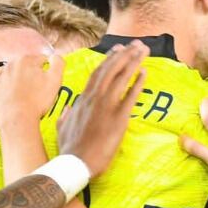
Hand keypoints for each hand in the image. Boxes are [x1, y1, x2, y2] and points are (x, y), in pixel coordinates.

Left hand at [0, 53, 63, 130]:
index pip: (42, 60)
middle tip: (38, 89)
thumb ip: (58, 64)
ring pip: (12, 72)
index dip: (48, 71)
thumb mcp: (55, 81)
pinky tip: (8, 87)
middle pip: (26, 66)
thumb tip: (55, 57)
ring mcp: (0, 75)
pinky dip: (3, 81)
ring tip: (25, 92)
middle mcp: (11, 64)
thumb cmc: (37, 101)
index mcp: (27, 60)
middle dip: (32, 74)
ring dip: (19, 78)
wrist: (16, 119)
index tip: (49, 81)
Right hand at [57, 42, 147, 176]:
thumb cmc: (69, 149)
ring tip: (143, 50)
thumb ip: (65, 116)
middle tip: (136, 44)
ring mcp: (107, 106)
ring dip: (133, 61)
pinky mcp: (119, 118)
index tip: (118, 50)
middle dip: (125, 54)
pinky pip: (131, 96)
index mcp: (82, 99)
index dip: (109, 60)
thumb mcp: (62, 128)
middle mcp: (95, 98)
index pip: (97, 73)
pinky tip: (145, 72)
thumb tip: (67, 109)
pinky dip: (138, 82)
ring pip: (121, 77)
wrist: (75, 163)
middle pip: (111, 69)